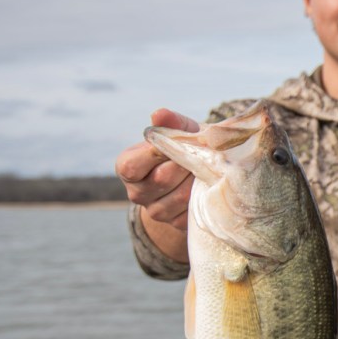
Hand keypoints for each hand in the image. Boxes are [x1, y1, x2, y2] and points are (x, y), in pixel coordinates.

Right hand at [115, 109, 198, 230]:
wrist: (196, 175)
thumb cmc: (184, 148)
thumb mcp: (178, 132)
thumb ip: (170, 123)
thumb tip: (159, 114)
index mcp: (127, 167)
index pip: (133, 166)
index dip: (157, 154)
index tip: (178, 143)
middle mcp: (137, 193)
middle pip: (162, 179)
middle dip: (185, 164)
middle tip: (202, 154)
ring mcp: (156, 211)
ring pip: (181, 196)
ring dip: (198, 180)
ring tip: (207, 168)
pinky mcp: (177, 224)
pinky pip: (193, 210)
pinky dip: (205, 196)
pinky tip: (210, 184)